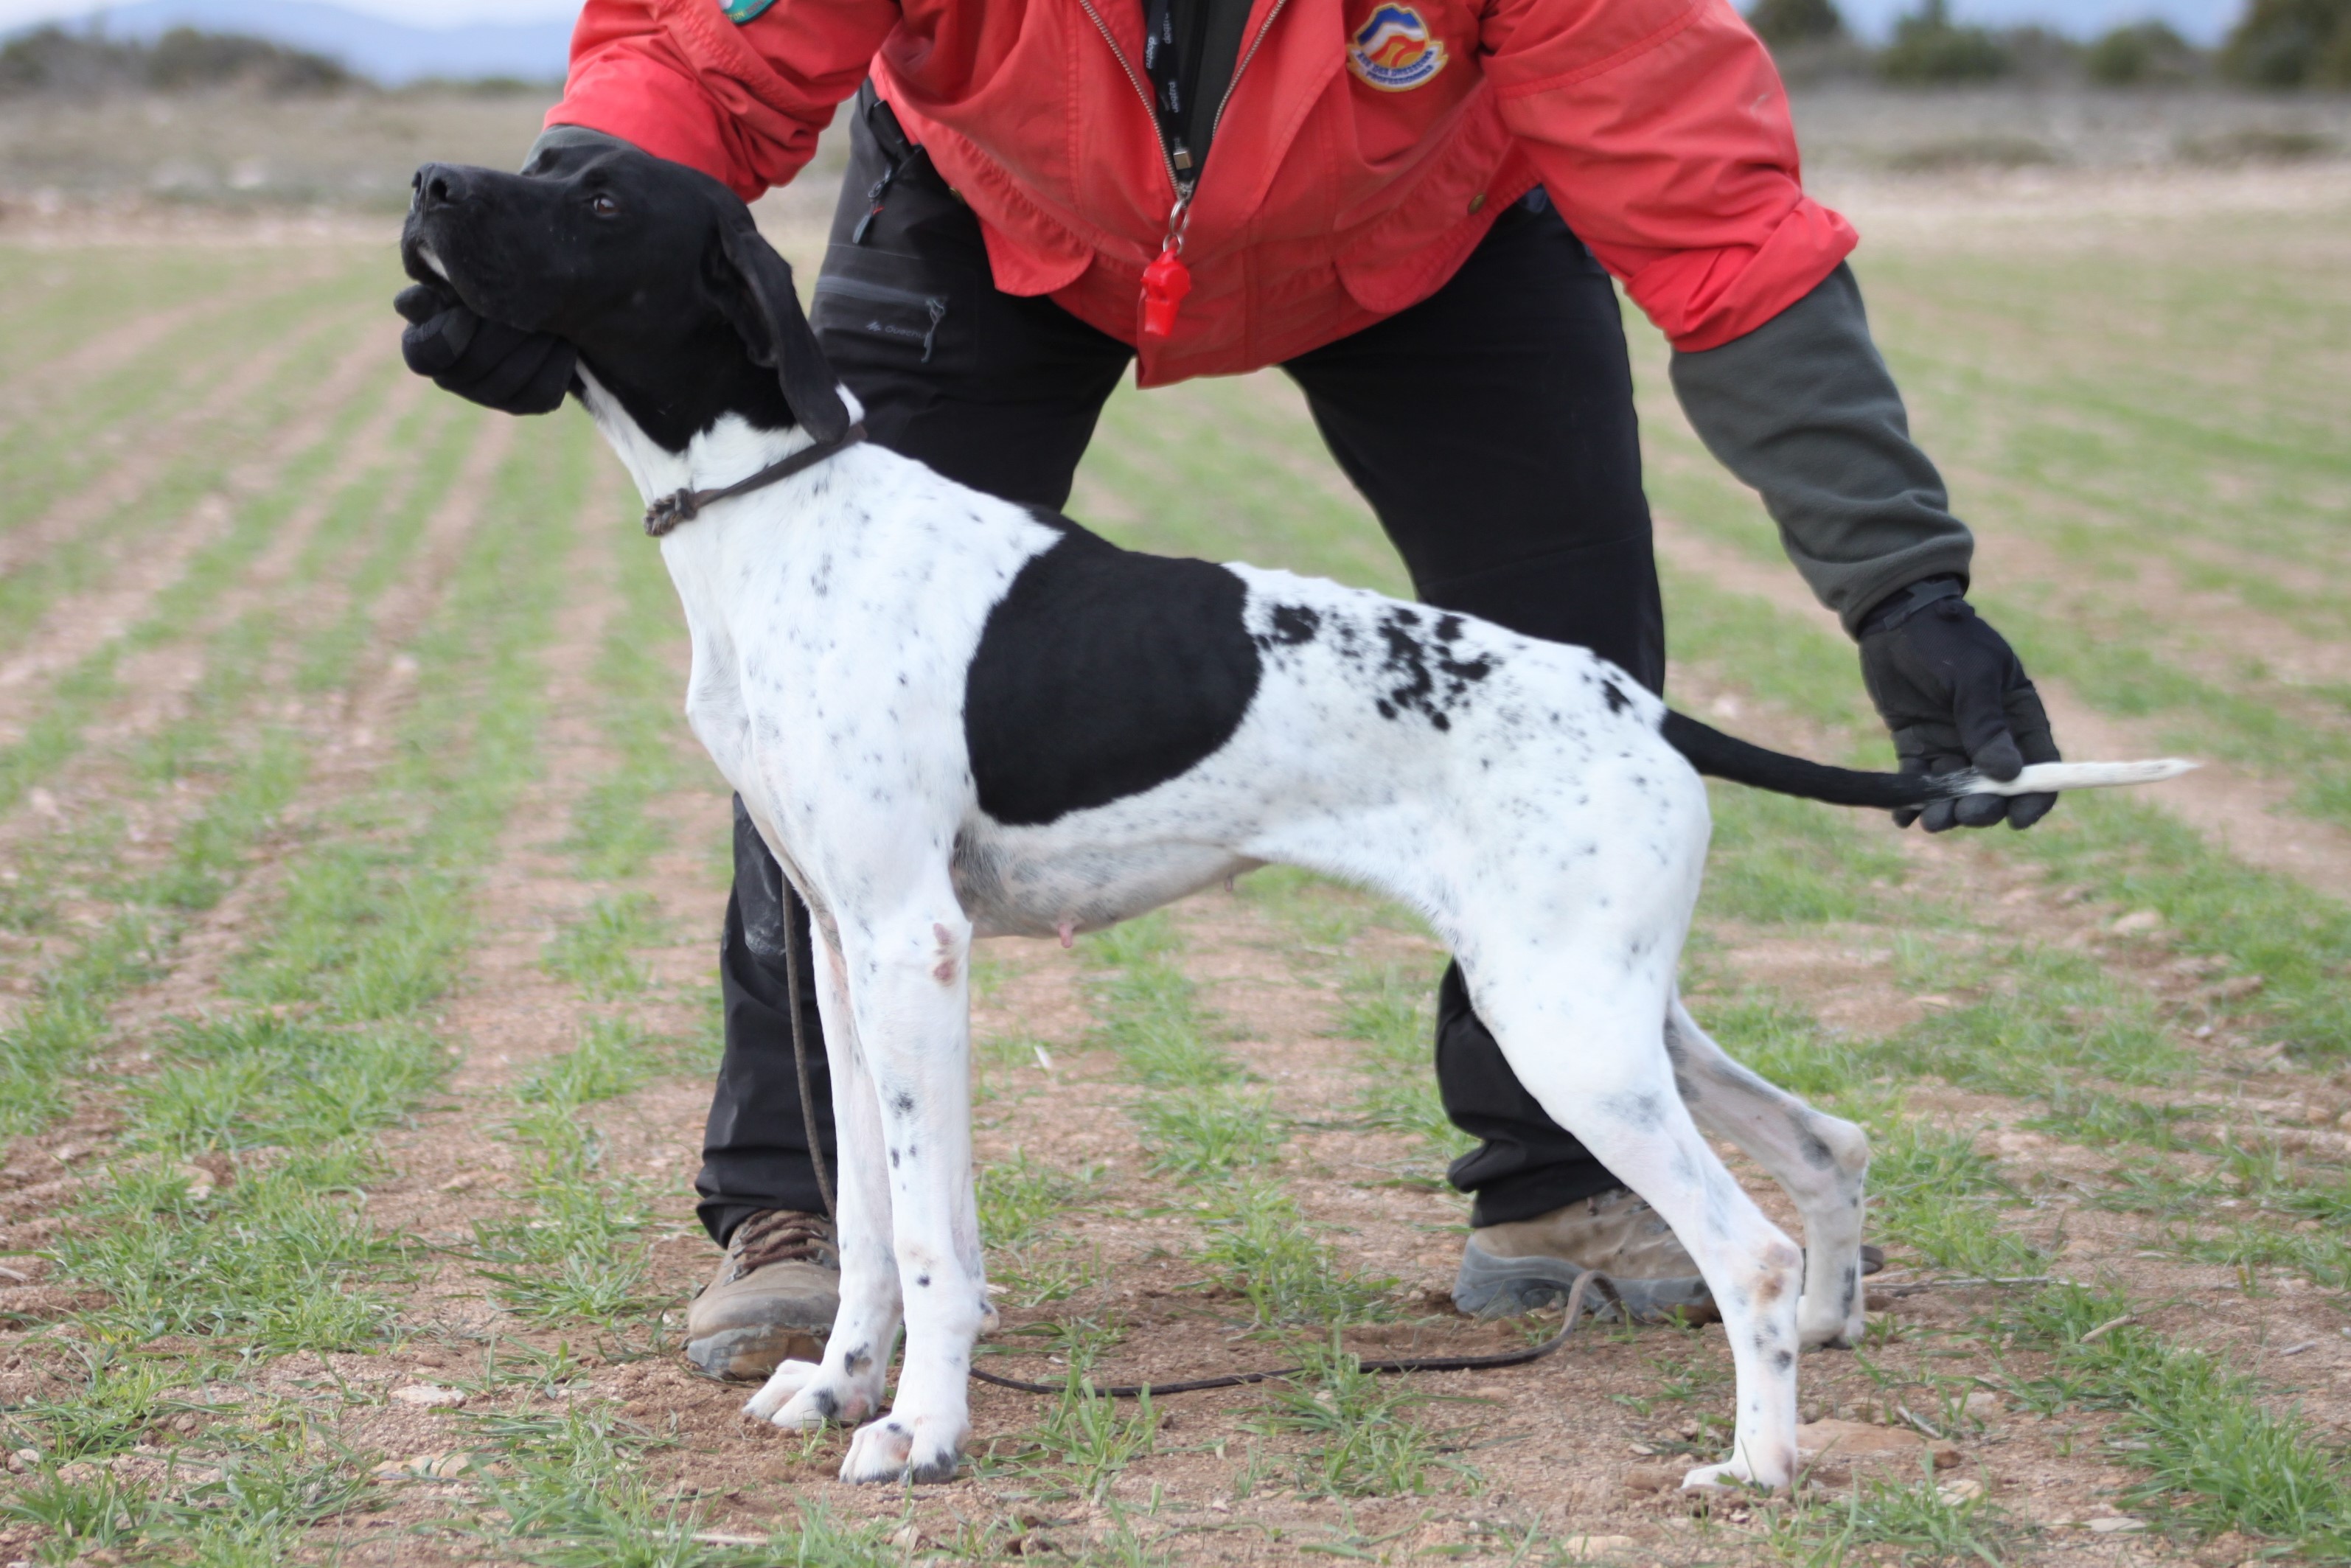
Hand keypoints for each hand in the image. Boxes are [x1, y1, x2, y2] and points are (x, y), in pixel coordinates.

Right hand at [393, 281, 576, 415]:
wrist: (536, 295)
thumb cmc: (484, 278)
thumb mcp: (458, 272)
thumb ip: (436, 281)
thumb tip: (415, 303)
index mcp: (424, 345)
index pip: (424, 356)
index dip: (446, 336)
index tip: (467, 310)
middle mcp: (452, 378)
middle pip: (476, 364)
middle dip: (504, 329)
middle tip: (527, 301)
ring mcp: (489, 396)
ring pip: (510, 380)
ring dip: (535, 344)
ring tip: (550, 319)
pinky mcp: (526, 403)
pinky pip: (543, 394)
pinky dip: (557, 365)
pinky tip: (565, 343)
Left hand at [1859, 581, 2058, 831]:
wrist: (1896, 617)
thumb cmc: (1947, 639)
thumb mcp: (1973, 676)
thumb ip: (1986, 724)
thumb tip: (2008, 775)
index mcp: (2020, 717)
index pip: (2040, 767)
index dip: (2036, 797)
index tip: (2019, 819)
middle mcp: (1991, 737)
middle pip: (1997, 788)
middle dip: (1985, 807)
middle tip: (1965, 812)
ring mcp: (1952, 743)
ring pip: (1957, 789)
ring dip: (1948, 810)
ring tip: (1931, 820)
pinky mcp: (1917, 744)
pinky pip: (1919, 780)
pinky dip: (1913, 801)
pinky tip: (1903, 818)